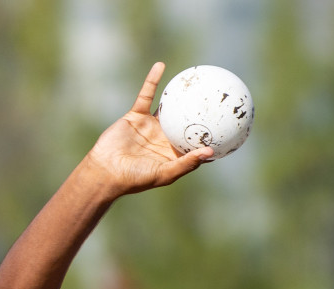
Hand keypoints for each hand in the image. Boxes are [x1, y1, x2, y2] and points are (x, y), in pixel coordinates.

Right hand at [83, 62, 213, 197]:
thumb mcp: (165, 173)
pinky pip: (147, 94)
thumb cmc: (136, 178)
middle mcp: (164, 137)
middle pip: (186, 121)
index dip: (210, 135)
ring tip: (192, 76)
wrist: (106, 171)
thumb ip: (187, 162)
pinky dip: (153, 79)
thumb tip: (211, 152)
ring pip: (168, 105)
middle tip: (216, 97)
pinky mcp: (136, 115)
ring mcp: (150, 125)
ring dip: (179, 92)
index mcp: (173, 152)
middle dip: (200, 111)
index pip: (195, 142)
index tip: (227, 127)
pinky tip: (161, 65)